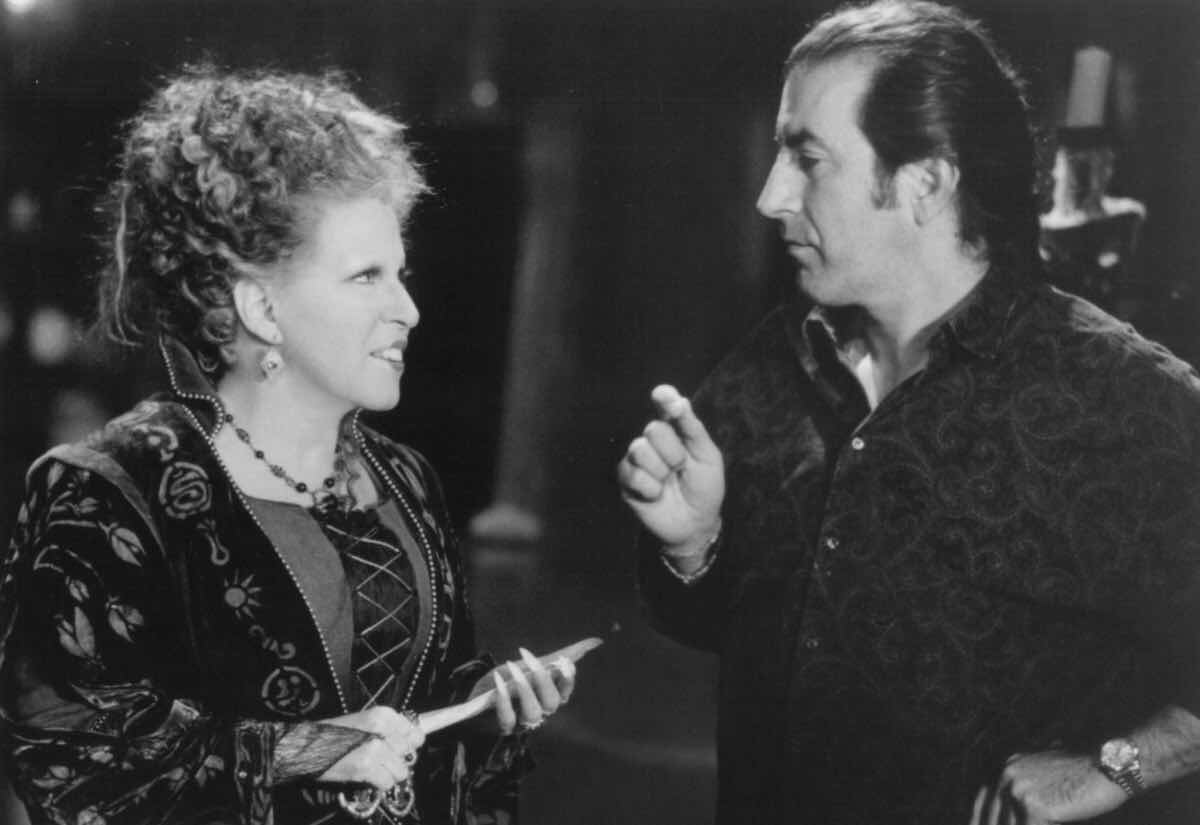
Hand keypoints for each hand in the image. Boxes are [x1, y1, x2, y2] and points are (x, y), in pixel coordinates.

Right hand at [317, 706, 424, 790]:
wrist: (306, 746)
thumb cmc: (335, 735)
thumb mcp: (365, 722)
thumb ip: (390, 729)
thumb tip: (414, 741)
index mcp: (382, 714)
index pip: (416, 734)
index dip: (409, 745)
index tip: (400, 749)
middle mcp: (381, 729)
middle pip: (409, 754)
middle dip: (397, 760)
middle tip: (381, 760)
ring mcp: (374, 748)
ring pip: (401, 771)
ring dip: (389, 774)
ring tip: (374, 769)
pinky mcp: (365, 767)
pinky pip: (387, 782)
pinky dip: (379, 784)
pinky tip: (367, 777)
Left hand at [488, 647, 575, 735]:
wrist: (480, 699)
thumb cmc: (512, 680)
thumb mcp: (531, 666)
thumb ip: (558, 657)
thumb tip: (597, 641)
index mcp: (551, 697)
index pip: (565, 690)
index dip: (567, 677)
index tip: (563, 660)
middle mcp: (542, 712)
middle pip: (551, 702)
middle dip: (542, 678)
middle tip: (526, 655)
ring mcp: (523, 722)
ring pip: (533, 713)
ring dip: (525, 689)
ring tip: (512, 666)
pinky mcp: (504, 727)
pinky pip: (508, 719)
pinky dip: (503, 700)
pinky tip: (498, 680)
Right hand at [617, 384, 724, 551]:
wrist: (695, 522)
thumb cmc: (704, 487)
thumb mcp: (707, 456)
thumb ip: (693, 429)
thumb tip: (680, 401)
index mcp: (675, 430)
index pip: (665, 407)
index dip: (663, 399)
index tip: (661, 394)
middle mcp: (652, 440)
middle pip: (653, 429)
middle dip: (673, 453)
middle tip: (680, 468)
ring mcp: (636, 459)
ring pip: (640, 449)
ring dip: (661, 471)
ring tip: (668, 481)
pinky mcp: (626, 480)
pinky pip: (633, 475)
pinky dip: (651, 488)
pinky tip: (657, 494)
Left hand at [969, 751, 1127, 824]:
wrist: (1107, 766)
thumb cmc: (1083, 774)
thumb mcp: (1045, 771)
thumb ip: (1027, 787)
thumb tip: (1022, 812)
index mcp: (1006, 768)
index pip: (983, 802)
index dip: (980, 820)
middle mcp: (1006, 776)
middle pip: (992, 818)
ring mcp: (1018, 791)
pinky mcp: (1034, 807)